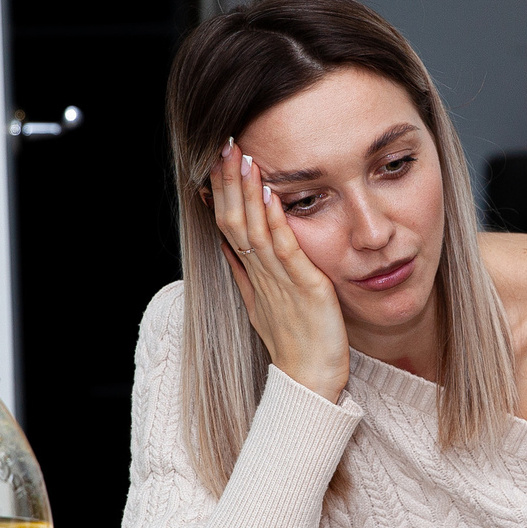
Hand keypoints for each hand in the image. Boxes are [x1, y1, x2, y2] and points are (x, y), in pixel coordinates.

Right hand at [209, 140, 349, 402]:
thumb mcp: (265, 304)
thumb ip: (248, 273)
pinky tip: (272, 195)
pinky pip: (285, 250)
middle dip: (229, 182)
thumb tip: (230, 246)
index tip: (216, 162)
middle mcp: (260, 274)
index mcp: (252, 275)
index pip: (228, 225)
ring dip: (248, 192)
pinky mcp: (304, 288)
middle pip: (234, 220)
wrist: (310, 382)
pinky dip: (276, 221)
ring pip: (254, 229)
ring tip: (243, 157)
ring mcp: (279, 281)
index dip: (222, 193)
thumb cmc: (295, 344)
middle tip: (223, 145)